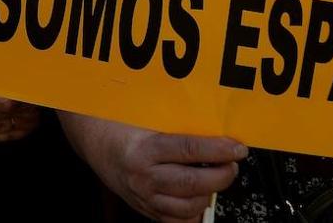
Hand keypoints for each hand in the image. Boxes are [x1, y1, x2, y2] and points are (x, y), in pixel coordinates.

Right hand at [74, 117, 243, 222]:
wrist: (95, 143)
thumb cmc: (119, 126)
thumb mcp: (146, 119)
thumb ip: (177, 126)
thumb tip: (214, 129)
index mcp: (144, 150)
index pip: (190, 150)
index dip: (219, 150)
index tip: (237, 148)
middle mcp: (144, 177)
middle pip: (194, 183)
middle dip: (222, 175)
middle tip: (233, 164)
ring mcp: (145, 197)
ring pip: (190, 206)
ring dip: (210, 194)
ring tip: (217, 178)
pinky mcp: (147, 210)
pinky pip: (178, 220)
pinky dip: (194, 211)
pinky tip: (199, 196)